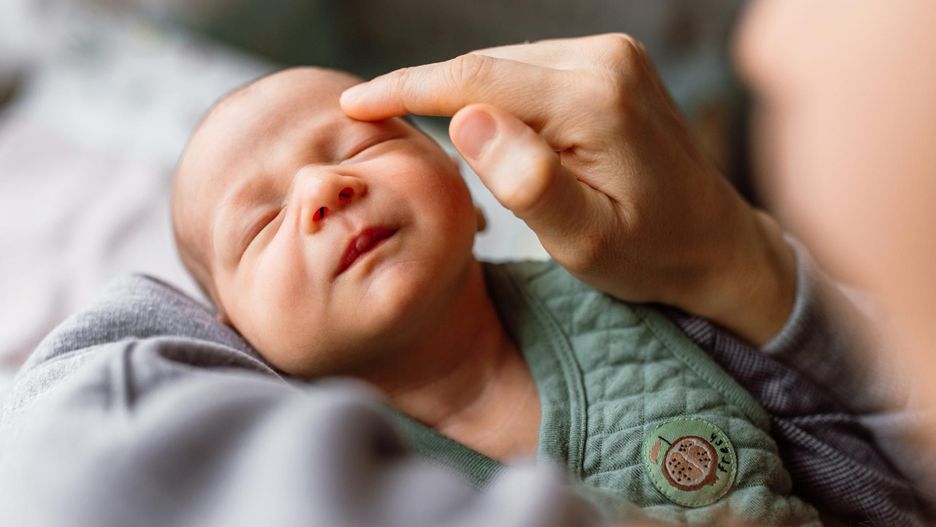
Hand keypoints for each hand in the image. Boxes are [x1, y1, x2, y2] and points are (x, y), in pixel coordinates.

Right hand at [341, 34, 795, 345]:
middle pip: (487, 67)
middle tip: (372, 119)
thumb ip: (530, 183)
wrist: (715, 242)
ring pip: (506, 66)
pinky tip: (482, 125)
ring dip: (463, 96)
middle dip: (427, 91)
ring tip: (423, 131)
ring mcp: (613, 54)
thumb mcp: (587, 241)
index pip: (476, 79)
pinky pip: (532, 70)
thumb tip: (466, 120)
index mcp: (596, 100)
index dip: (407, 88)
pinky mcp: (612, 63)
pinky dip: (497, 94)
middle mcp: (606, 59)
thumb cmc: (650, 254)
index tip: (355, 104)